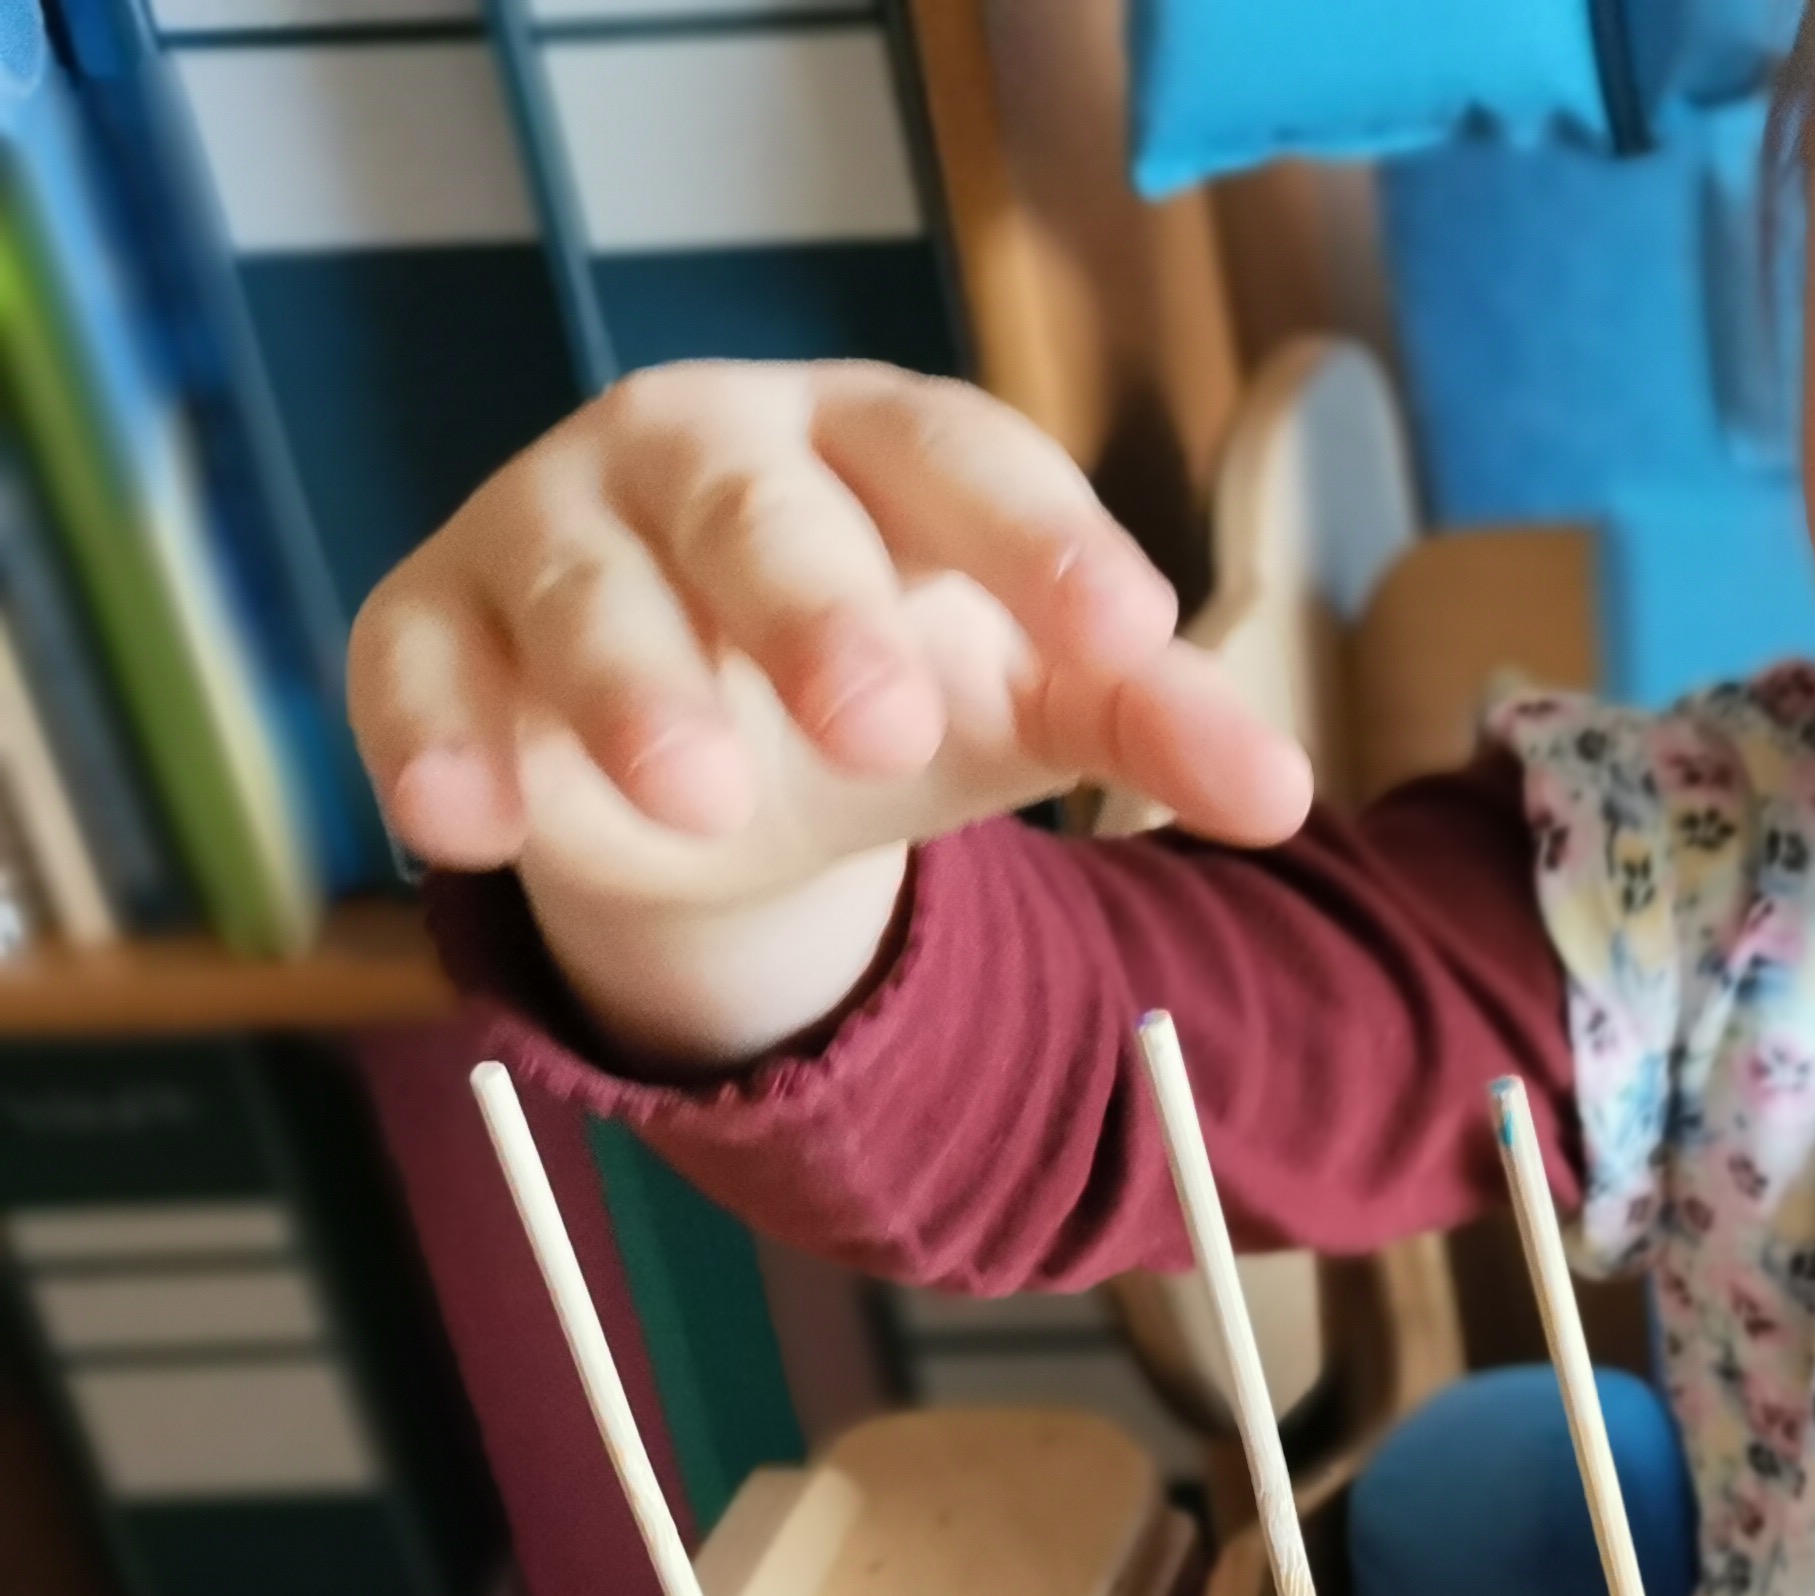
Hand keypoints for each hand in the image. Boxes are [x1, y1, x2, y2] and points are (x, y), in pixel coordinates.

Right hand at [347, 360, 1313, 1068]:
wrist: (716, 747)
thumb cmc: (897, 670)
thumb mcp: (1037, 698)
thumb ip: (1155, 726)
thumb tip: (1284, 797)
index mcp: (874, 441)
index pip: (959, 459)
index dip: (1041, 541)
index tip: (1131, 636)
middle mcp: (703, 452)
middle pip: (758, 511)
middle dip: (818, 609)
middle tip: (885, 729)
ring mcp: (556, 527)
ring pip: (584, 588)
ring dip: (635, 690)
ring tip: (701, 797)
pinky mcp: (434, 624)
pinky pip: (418, 668)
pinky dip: (436, 742)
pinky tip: (473, 824)